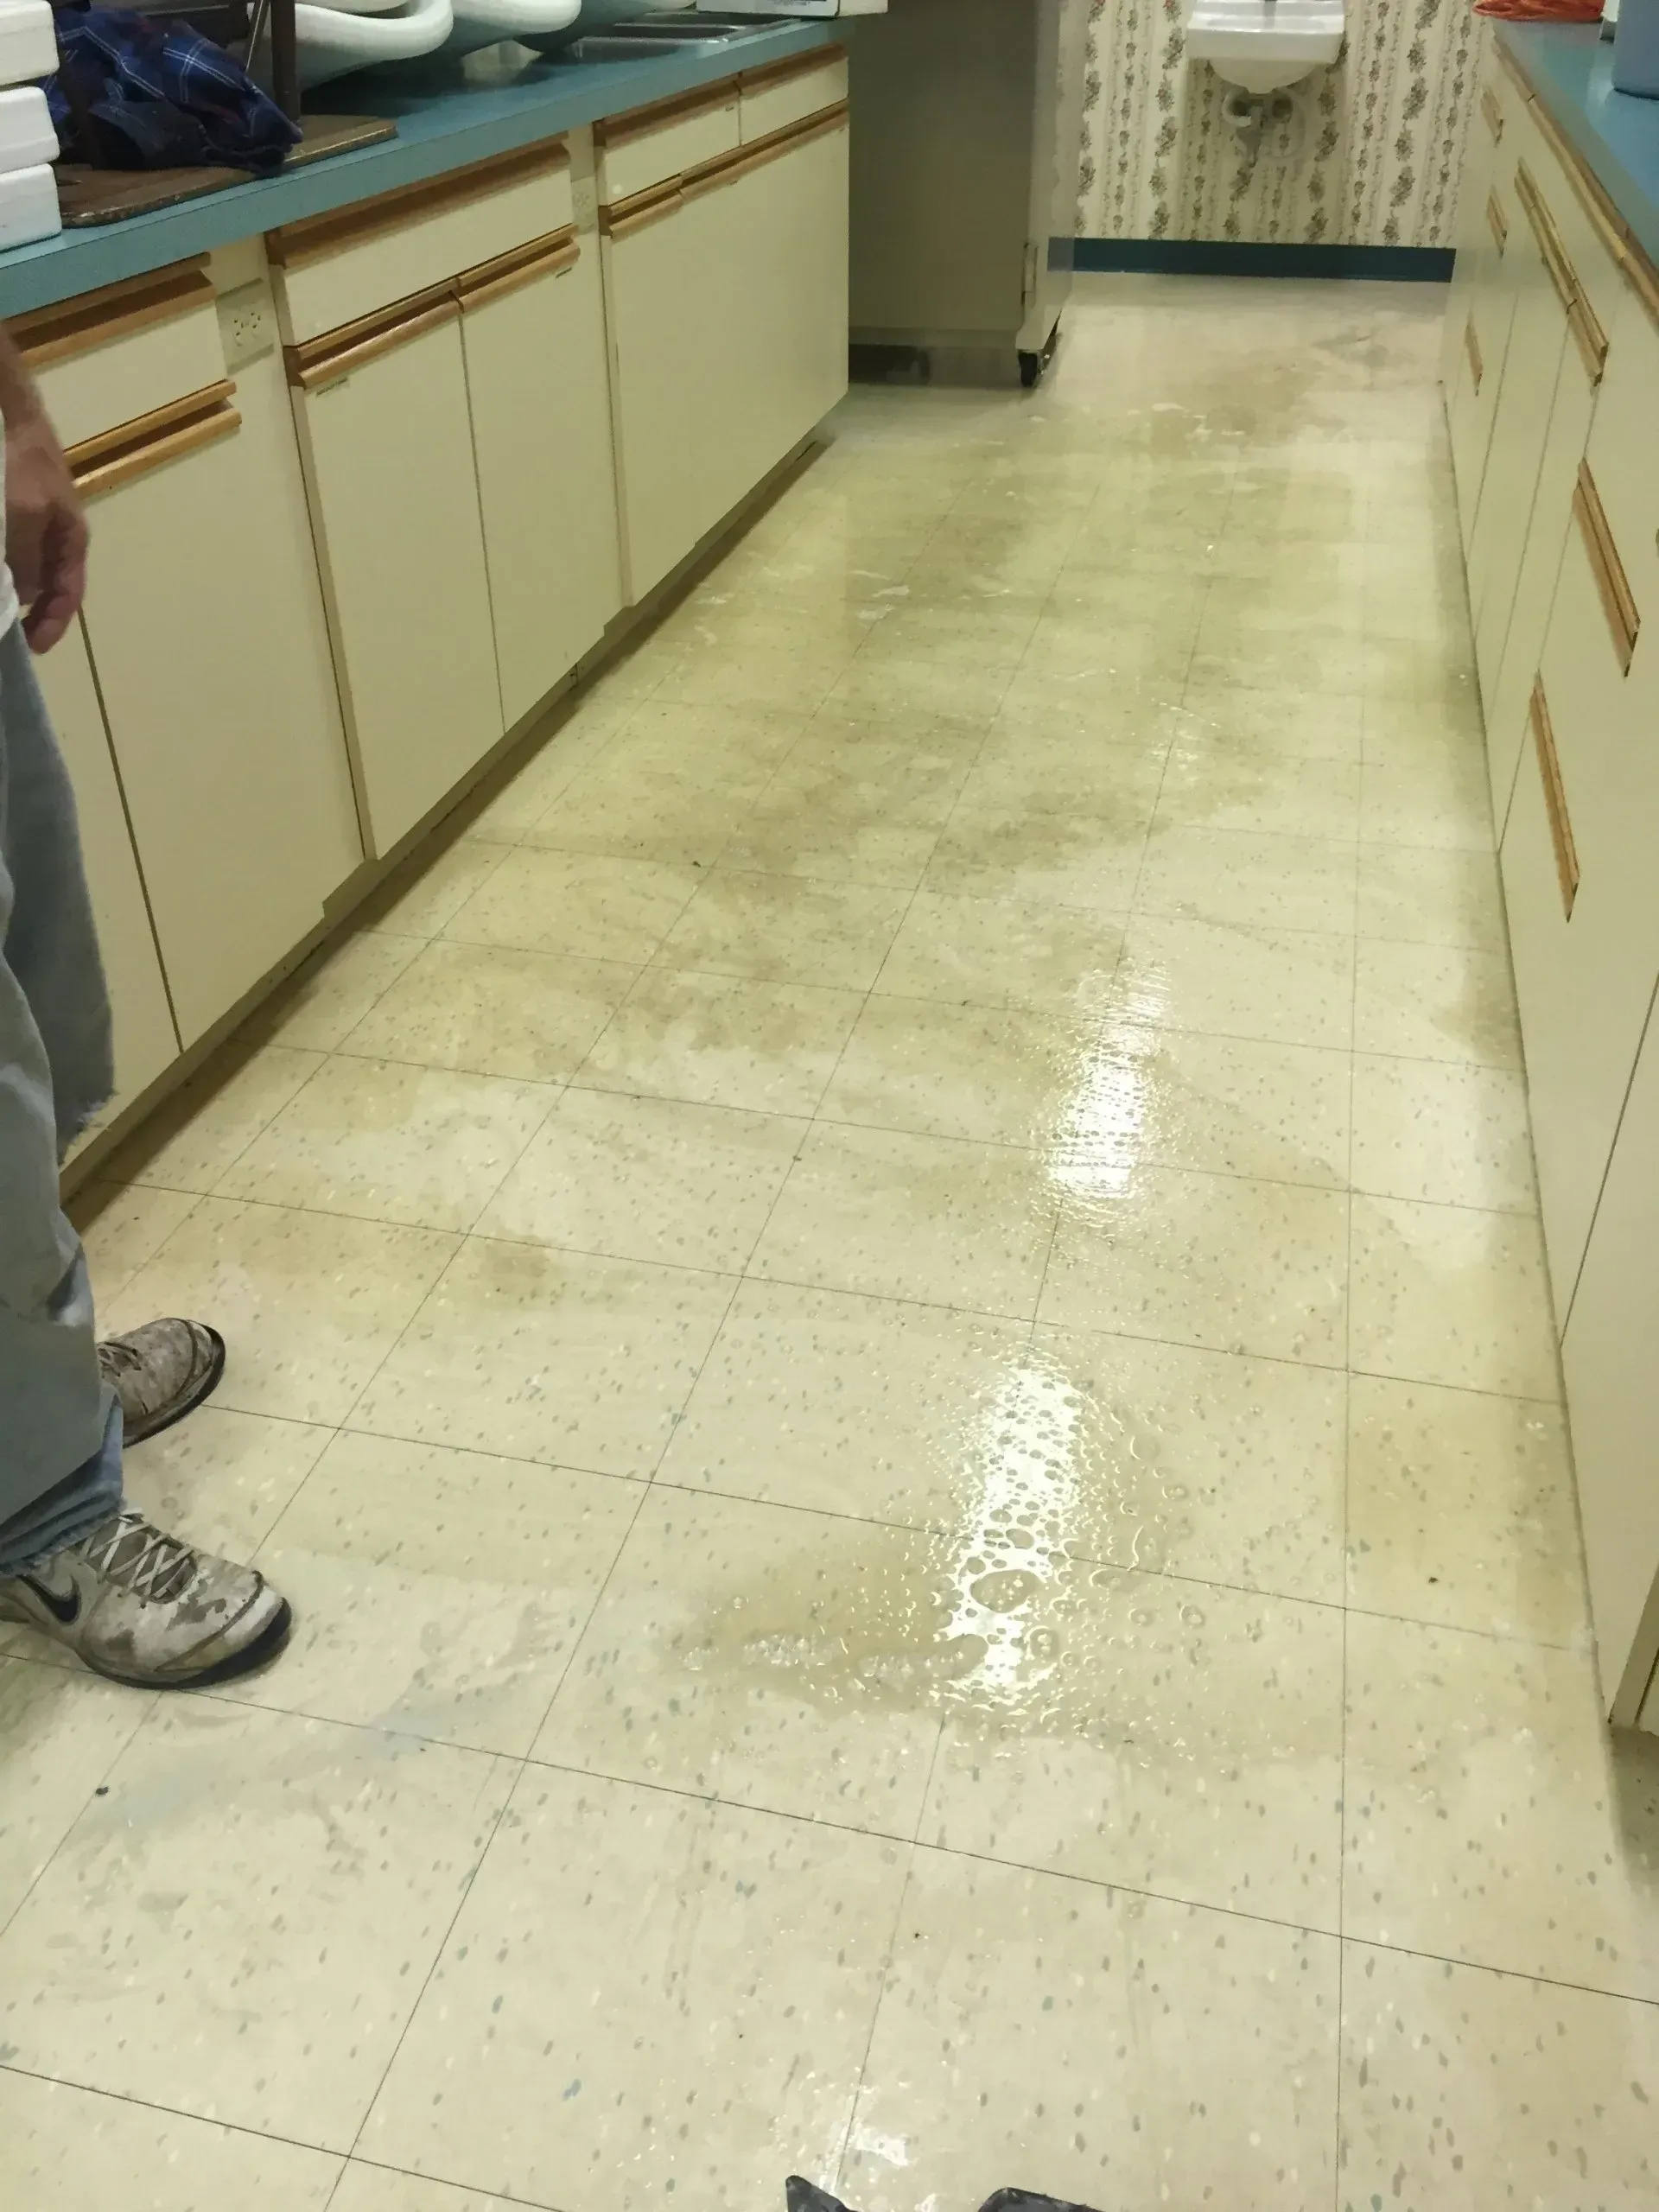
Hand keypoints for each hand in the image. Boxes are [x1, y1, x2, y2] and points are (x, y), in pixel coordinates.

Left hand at [7, 411, 87, 652]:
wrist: (12, 415)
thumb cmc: (24, 465)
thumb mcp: (24, 514)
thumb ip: (22, 559)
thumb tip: (20, 595)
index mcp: (72, 541)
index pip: (68, 594)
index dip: (51, 623)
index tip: (31, 647)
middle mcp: (57, 538)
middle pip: (47, 587)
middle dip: (30, 612)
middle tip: (10, 632)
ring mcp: (36, 525)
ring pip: (26, 570)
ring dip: (13, 589)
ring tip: (0, 605)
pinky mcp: (15, 513)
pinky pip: (12, 551)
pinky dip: (5, 567)